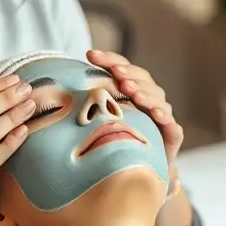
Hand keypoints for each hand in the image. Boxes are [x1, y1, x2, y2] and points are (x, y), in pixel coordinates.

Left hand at [85, 50, 183, 170]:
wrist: (142, 171)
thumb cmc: (117, 142)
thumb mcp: (100, 121)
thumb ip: (87, 106)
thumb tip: (54, 94)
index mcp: (132, 90)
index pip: (122, 68)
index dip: (108, 60)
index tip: (90, 55)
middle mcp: (149, 99)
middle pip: (142, 79)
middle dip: (129, 75)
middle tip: (117, 75)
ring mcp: (162, 116)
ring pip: (157, 98)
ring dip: (145, 93)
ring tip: (133, 93)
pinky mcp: (172, 135)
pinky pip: (172, 125)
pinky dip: (165, 118)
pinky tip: (155, 115)